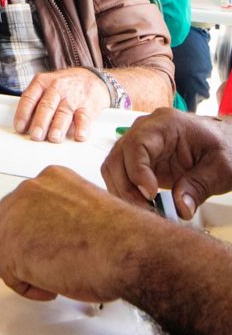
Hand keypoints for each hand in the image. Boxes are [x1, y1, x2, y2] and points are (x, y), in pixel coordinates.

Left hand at [0, 166, 145, 302]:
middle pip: (8, 223)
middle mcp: (29, 192)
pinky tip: (51, 289)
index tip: (49, 244)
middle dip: (24, 246)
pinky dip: (27, 287)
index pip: (27, 204)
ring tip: (53, 278)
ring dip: (25, 267)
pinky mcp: (12, 250)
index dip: (36, 229)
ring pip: (5, 248)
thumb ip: (65, 215)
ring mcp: (15, 220)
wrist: (125, 249)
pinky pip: (9, 274)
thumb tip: (58, 234)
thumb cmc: (119, 236)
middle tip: (46, 264)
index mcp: (50, 178)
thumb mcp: (89, 208)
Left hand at [13, 68, 109, 141]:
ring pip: (64, 112)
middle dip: (40, 122)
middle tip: (36, 135)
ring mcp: (73, 97)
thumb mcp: (45, 86)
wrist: (90, 78)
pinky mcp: (88, 106)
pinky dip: (82, 127)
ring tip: (54, 137)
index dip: (23, 114)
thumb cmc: (63, 86)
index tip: (20, 128)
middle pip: (46, 106)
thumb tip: (25, 126)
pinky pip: (84, 117)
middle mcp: (57, 88)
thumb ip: (35, 103)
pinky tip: (79, 135)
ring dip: (58, 126)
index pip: (29, 98)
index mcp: (42, 83)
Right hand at [102, 108, 231, 217]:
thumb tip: (179, 208)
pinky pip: (121, 176)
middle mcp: (145, 130)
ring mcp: (139, 145)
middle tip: (147, 210)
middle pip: (117, 157)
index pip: (136, 144)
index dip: (137, 171)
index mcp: (166, 123)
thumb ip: (199, 186)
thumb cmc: (226, 148)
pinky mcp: (138, 161)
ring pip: (113, 168)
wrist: (227, 146)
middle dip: (127, 188)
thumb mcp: (222, 168)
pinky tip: (146, 206)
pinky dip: (127, 194)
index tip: (151, 194)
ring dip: (124, 193)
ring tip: (147, 211)